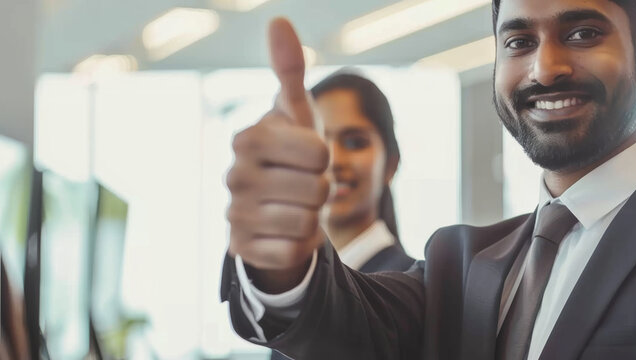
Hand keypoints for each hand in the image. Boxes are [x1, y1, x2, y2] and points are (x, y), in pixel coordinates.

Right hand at [226, 18, 328, 291]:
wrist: (275, 209)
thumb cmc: (292, 157)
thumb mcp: (296, 116)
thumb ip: (290, 71)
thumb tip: (279, 21)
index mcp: (248, 138)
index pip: (318, 153)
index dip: (325, 159)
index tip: (308, 158)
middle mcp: (234, 175)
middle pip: (317, 190)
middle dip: (322, 191)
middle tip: (304, 186)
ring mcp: (233, 214)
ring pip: (307, 223)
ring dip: (313, 218)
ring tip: (296, 208)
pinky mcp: (240, 249)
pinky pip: (293, 252)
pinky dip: (301, 245)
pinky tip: (286, 232)